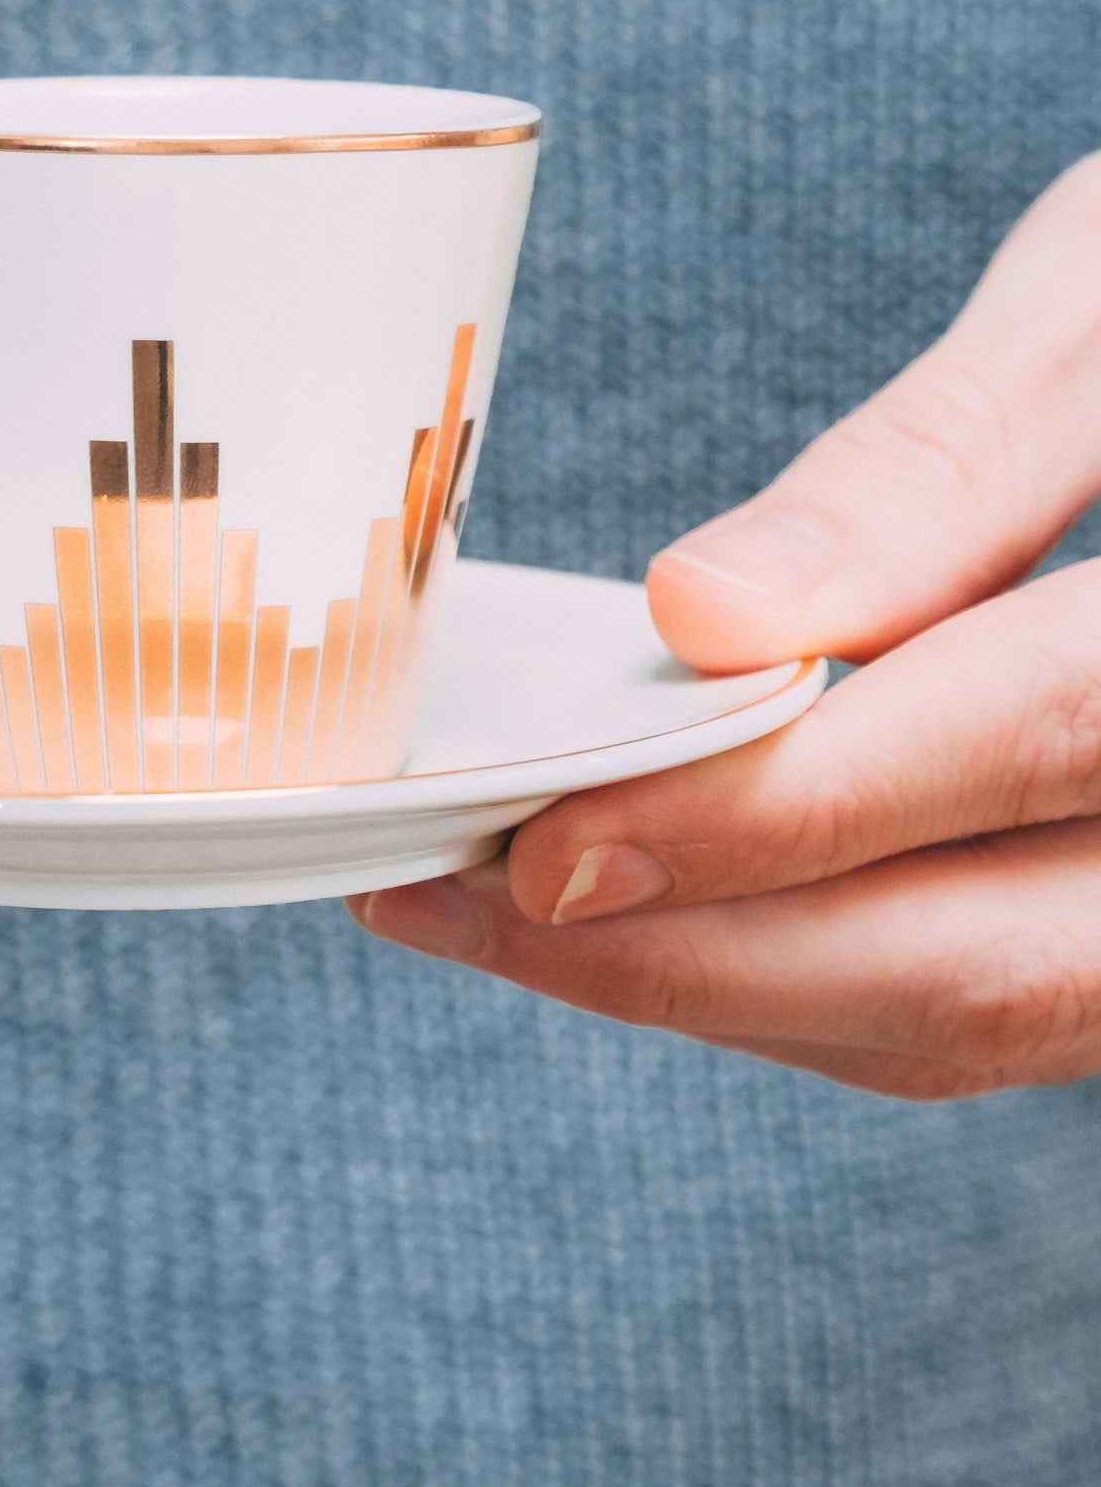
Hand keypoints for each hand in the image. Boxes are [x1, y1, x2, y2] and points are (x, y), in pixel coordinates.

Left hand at [350, 152, 1100, 1100]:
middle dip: (692, 957)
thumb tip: (700, 615)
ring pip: (981, 1016)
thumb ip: (936, 469)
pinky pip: (989, 1000)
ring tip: (503, 912)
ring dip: (724, 986)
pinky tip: (658, 903)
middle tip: (455, 900)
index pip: (1032, 735)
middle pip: (989, 963)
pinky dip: (804, 970)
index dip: (778, 810)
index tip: (549, 840)